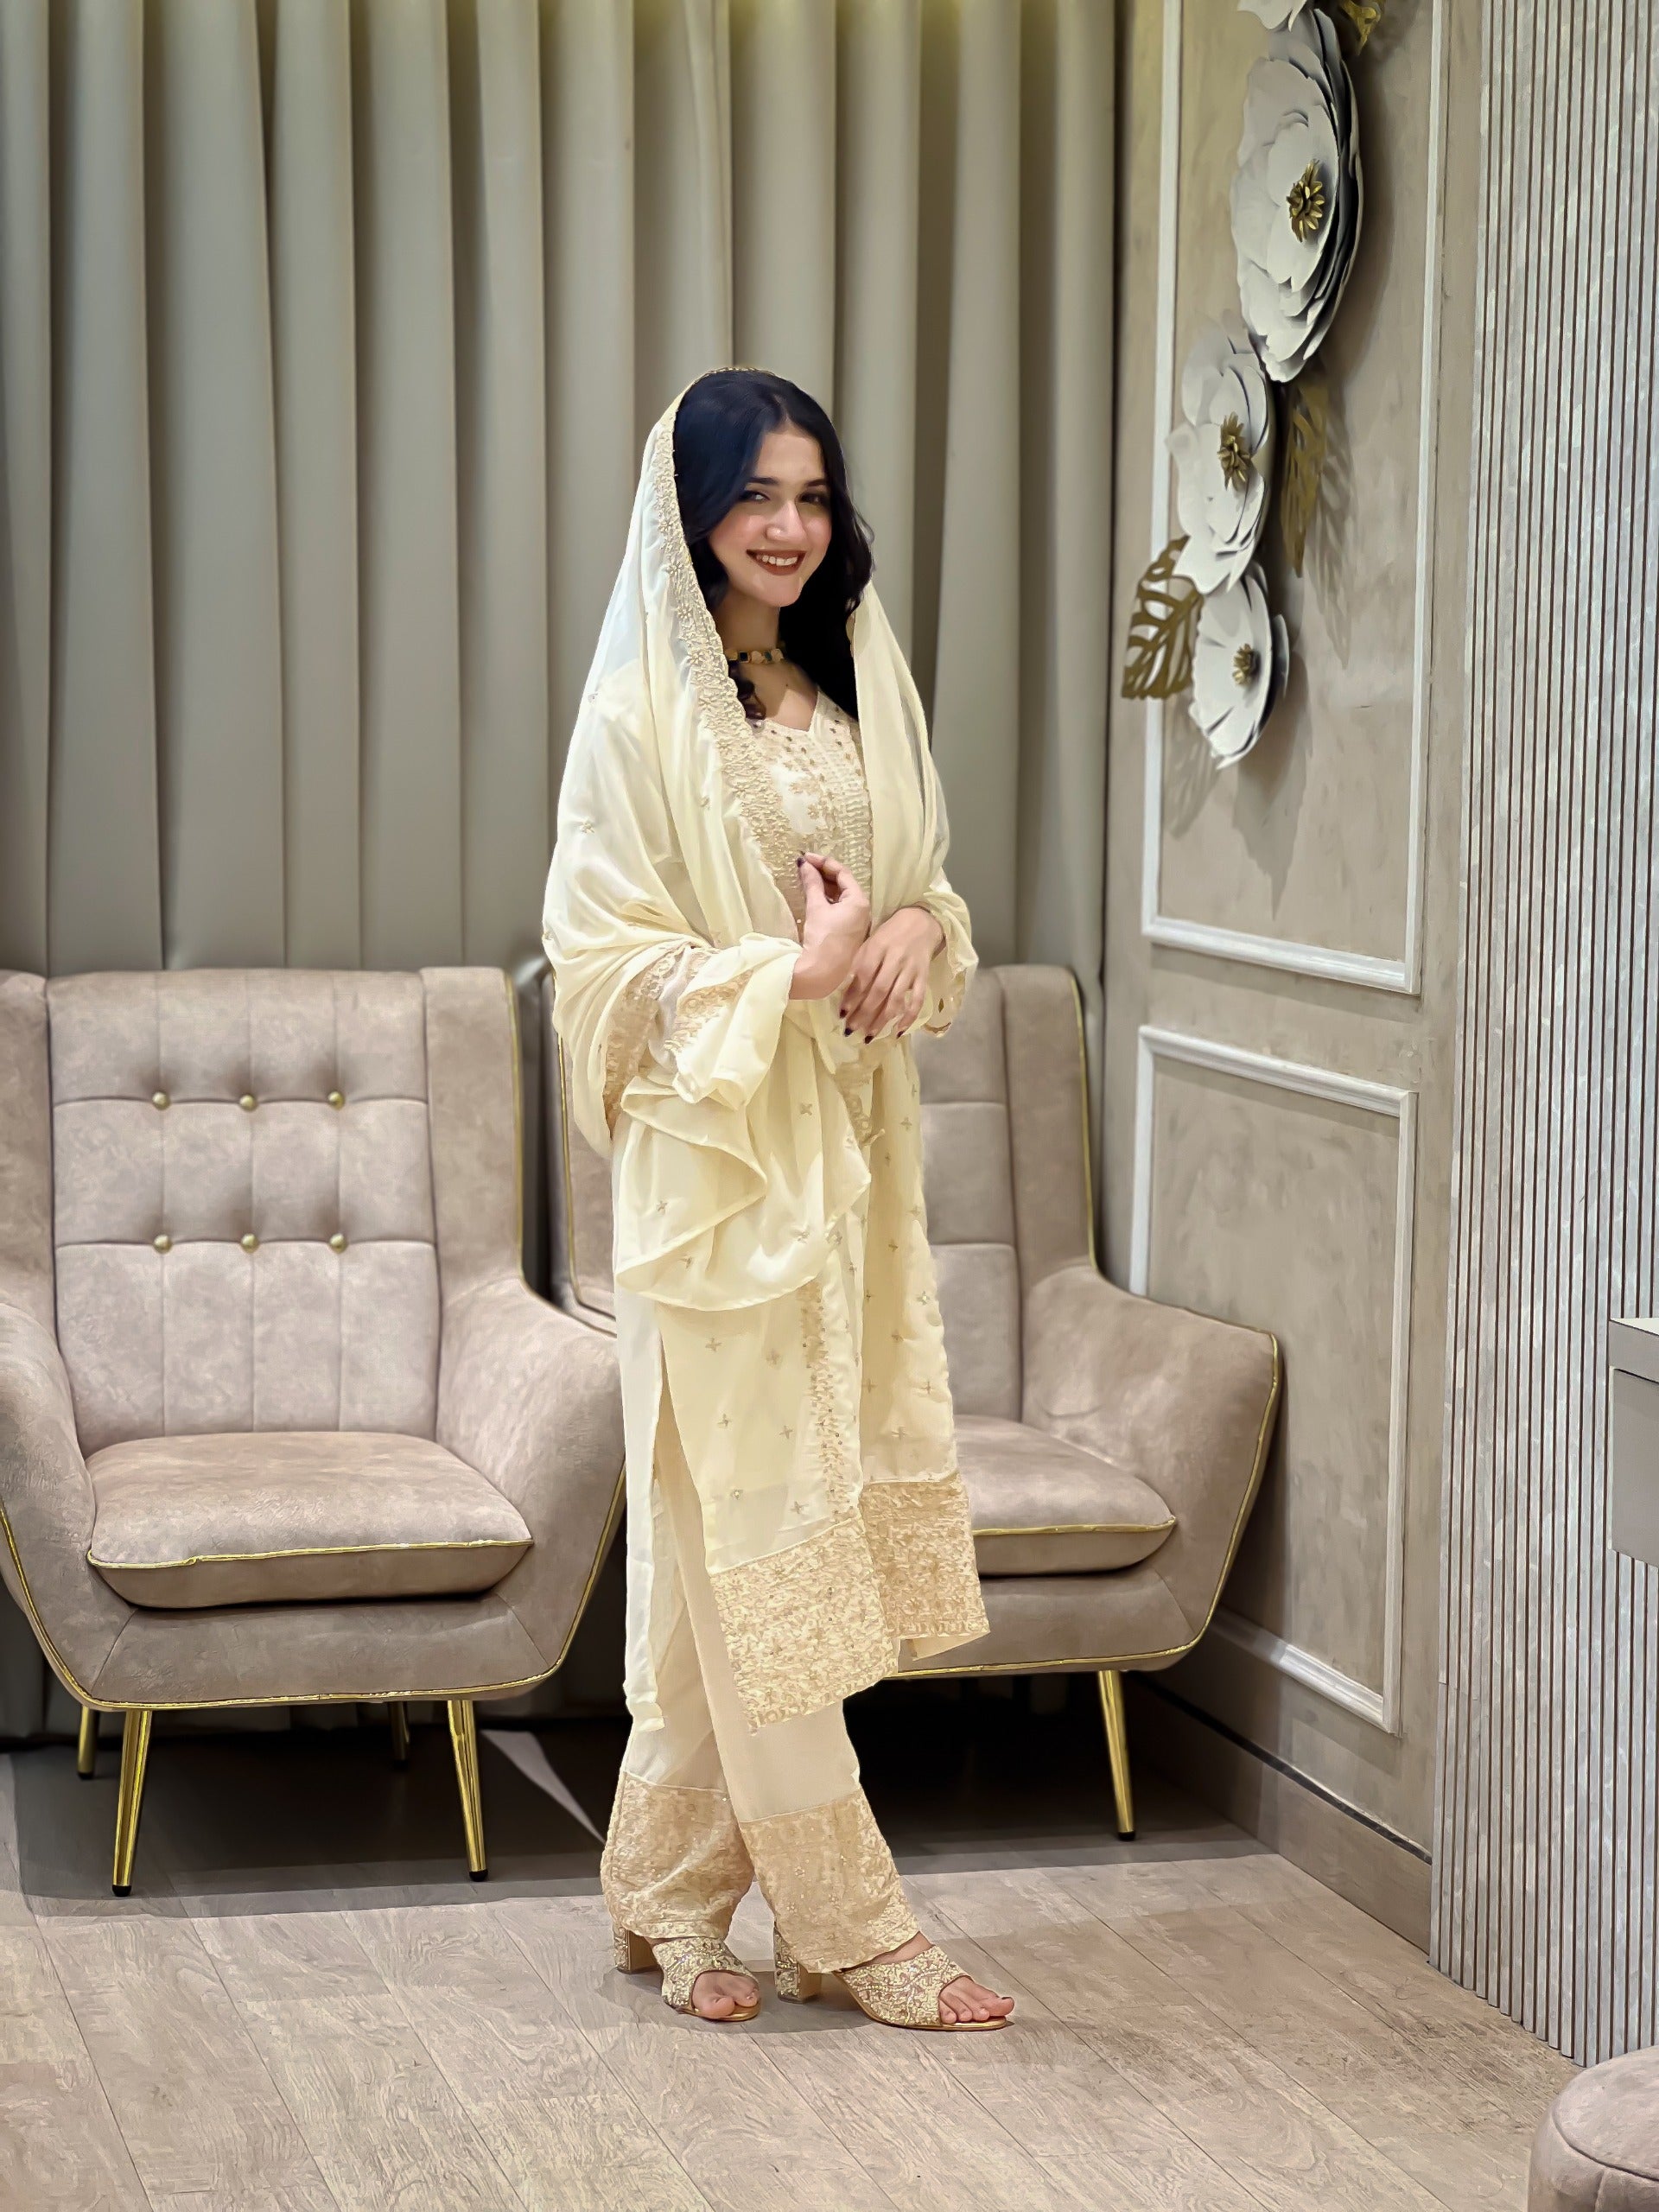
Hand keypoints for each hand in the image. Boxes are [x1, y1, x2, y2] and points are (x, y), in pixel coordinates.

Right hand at [788, 853, 870, 999]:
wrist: (822, 973)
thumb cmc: (822, 938)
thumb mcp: (816, 907)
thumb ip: (812, 883)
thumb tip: (804, 865)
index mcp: (859, 901)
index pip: (843, 873)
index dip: (824, 862)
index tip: (806, 857)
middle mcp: (863, 909)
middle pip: (844, 884)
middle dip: (824, 873)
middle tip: (805, 865)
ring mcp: (857, 921)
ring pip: (841, 896)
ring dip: (825, 885)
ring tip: (807, 876)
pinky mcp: (849, 930)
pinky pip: (840, 907)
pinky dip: (827, 898)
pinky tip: (814, 893)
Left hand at [837, 904, 944, 1039]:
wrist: (921, 921)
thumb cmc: (889, 933)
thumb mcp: (871, 940)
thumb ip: (859, 960)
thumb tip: (844, 986)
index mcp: (878, 947)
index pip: (863, 975)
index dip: (852, 996)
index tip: (842, 1013)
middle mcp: (895, 960)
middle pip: (879, 991)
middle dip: (863, 1013)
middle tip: (850, 1029)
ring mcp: (911, 970)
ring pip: (896, 999)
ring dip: (882, 1020)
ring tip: (869, 1035)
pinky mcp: (924, 977)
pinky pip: (918, 1000)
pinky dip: (909, 1017)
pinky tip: (898, 1031)